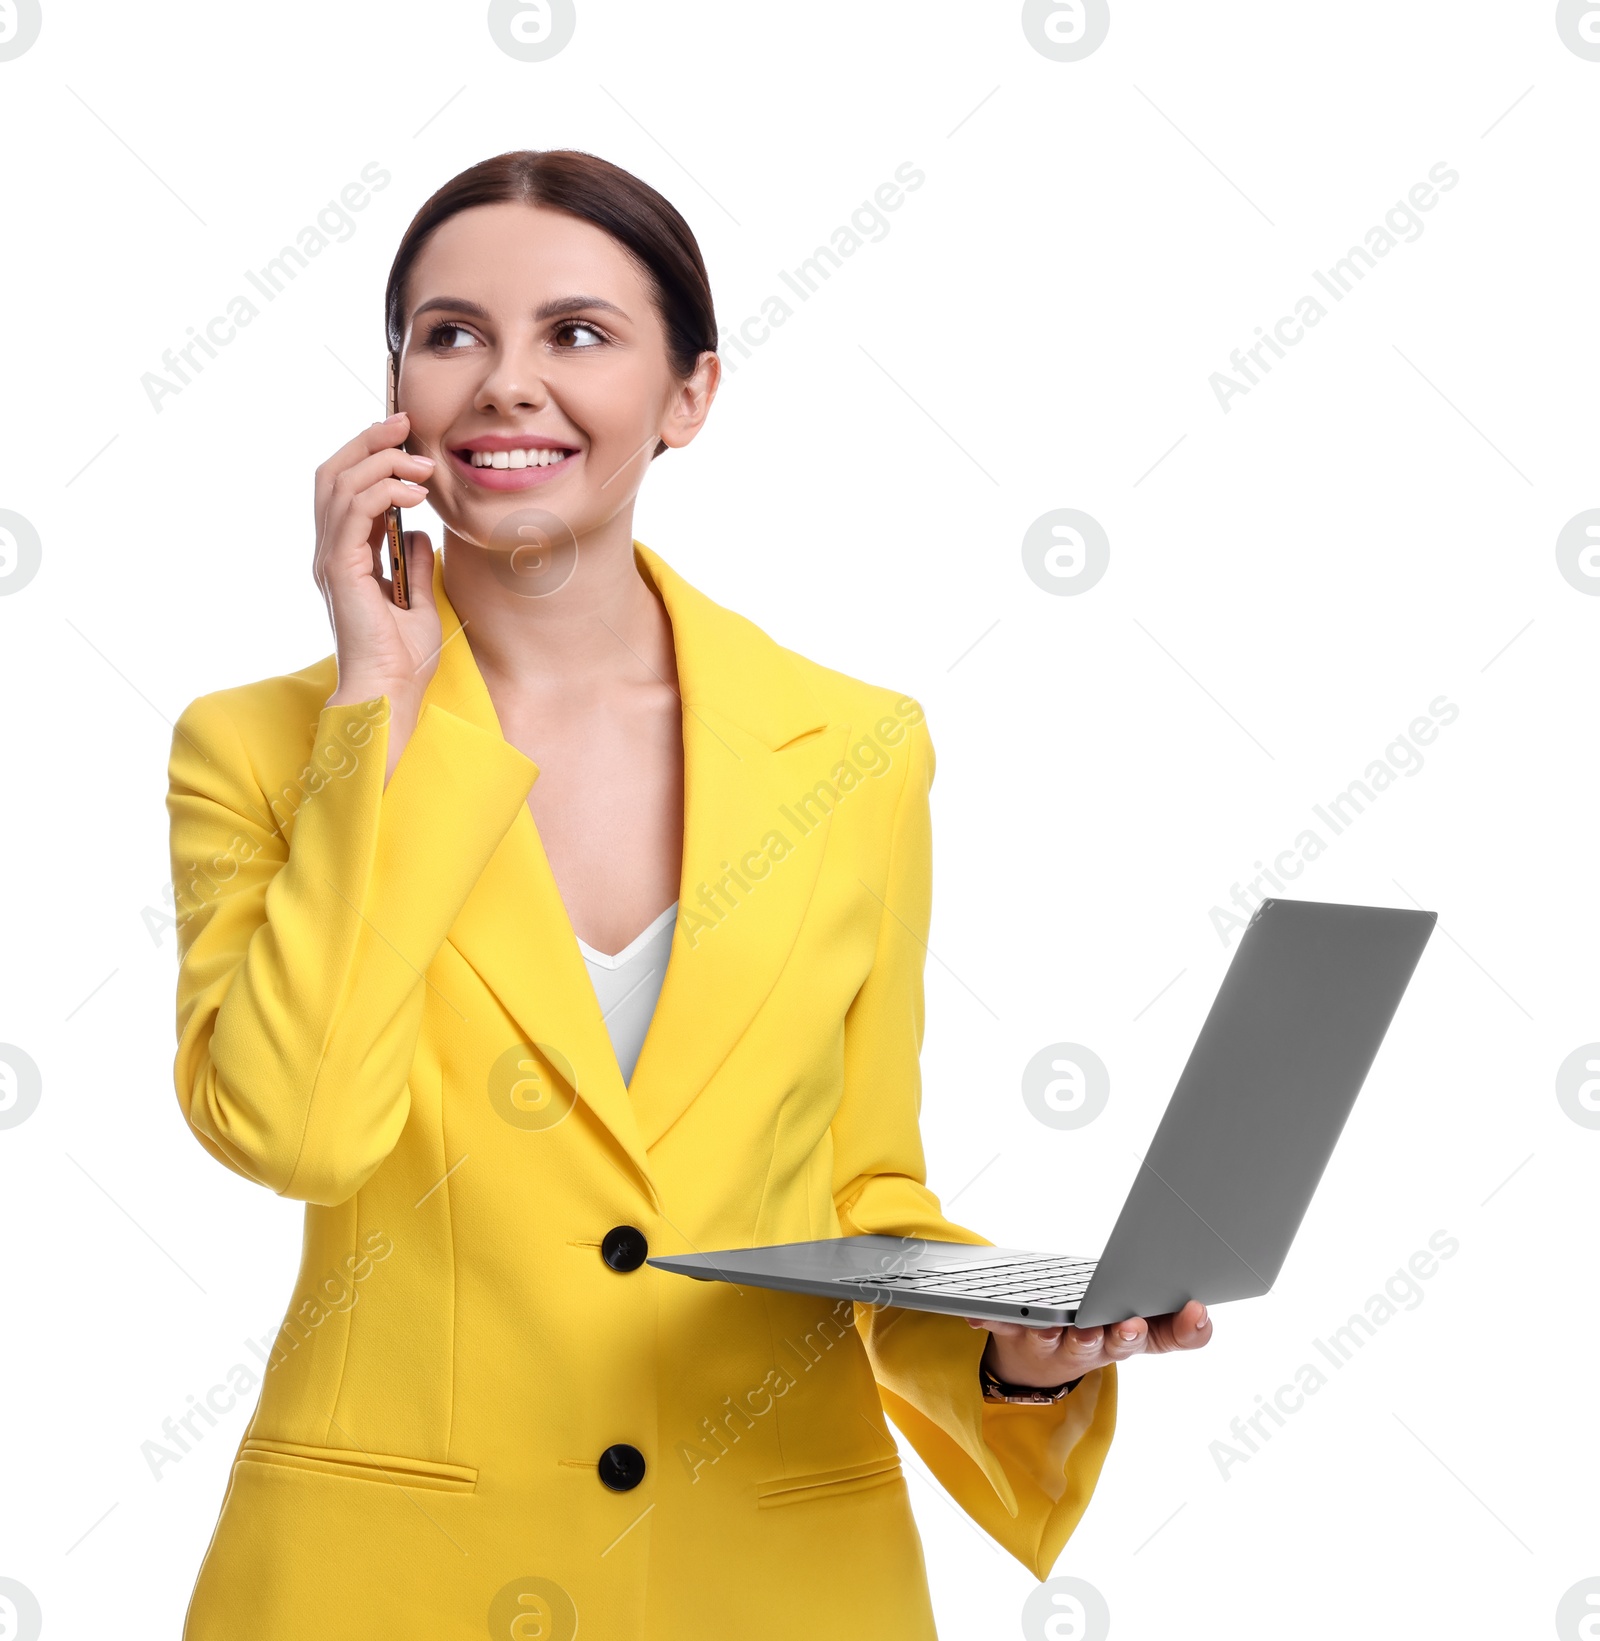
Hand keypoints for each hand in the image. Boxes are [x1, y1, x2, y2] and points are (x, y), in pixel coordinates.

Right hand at [313, 411, 441, 783]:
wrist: (390, 695)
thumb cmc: (402, 662)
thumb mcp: (418, 601)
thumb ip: (414, 566)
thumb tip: (420, 533)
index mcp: (345, 558)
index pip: (346, 488)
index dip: (370, 455)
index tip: (406, 437)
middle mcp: (330, 554)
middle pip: (333, 474)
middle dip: (368, 441)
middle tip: (406, 424)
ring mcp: (330, 560)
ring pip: (339, 484)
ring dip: (381, 462)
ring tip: (420, 463)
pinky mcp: (340, 570)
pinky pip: (353, 513)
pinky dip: (382, 492)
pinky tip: (412, 492)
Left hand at [967, 1300, 1211, 1387]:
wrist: (1034, 1369)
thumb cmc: (1095, 1337)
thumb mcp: (1140, 1336)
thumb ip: (1178, 1330)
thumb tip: (1203, 1315)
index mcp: (1116, 1342)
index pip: (1140, 1341)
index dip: (1152, 1332)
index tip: (1165, 1317)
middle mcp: (1083, 1347)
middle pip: (1096, 1344)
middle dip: (1108, 1336)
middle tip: (1118, 1325)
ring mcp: (1047, 1342)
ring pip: (1050, 1339)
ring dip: (1054, 1334)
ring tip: (1055, 1325)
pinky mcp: (1012, 1333)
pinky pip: (999, 1324)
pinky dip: (988, 1318)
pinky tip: (978, 1314)